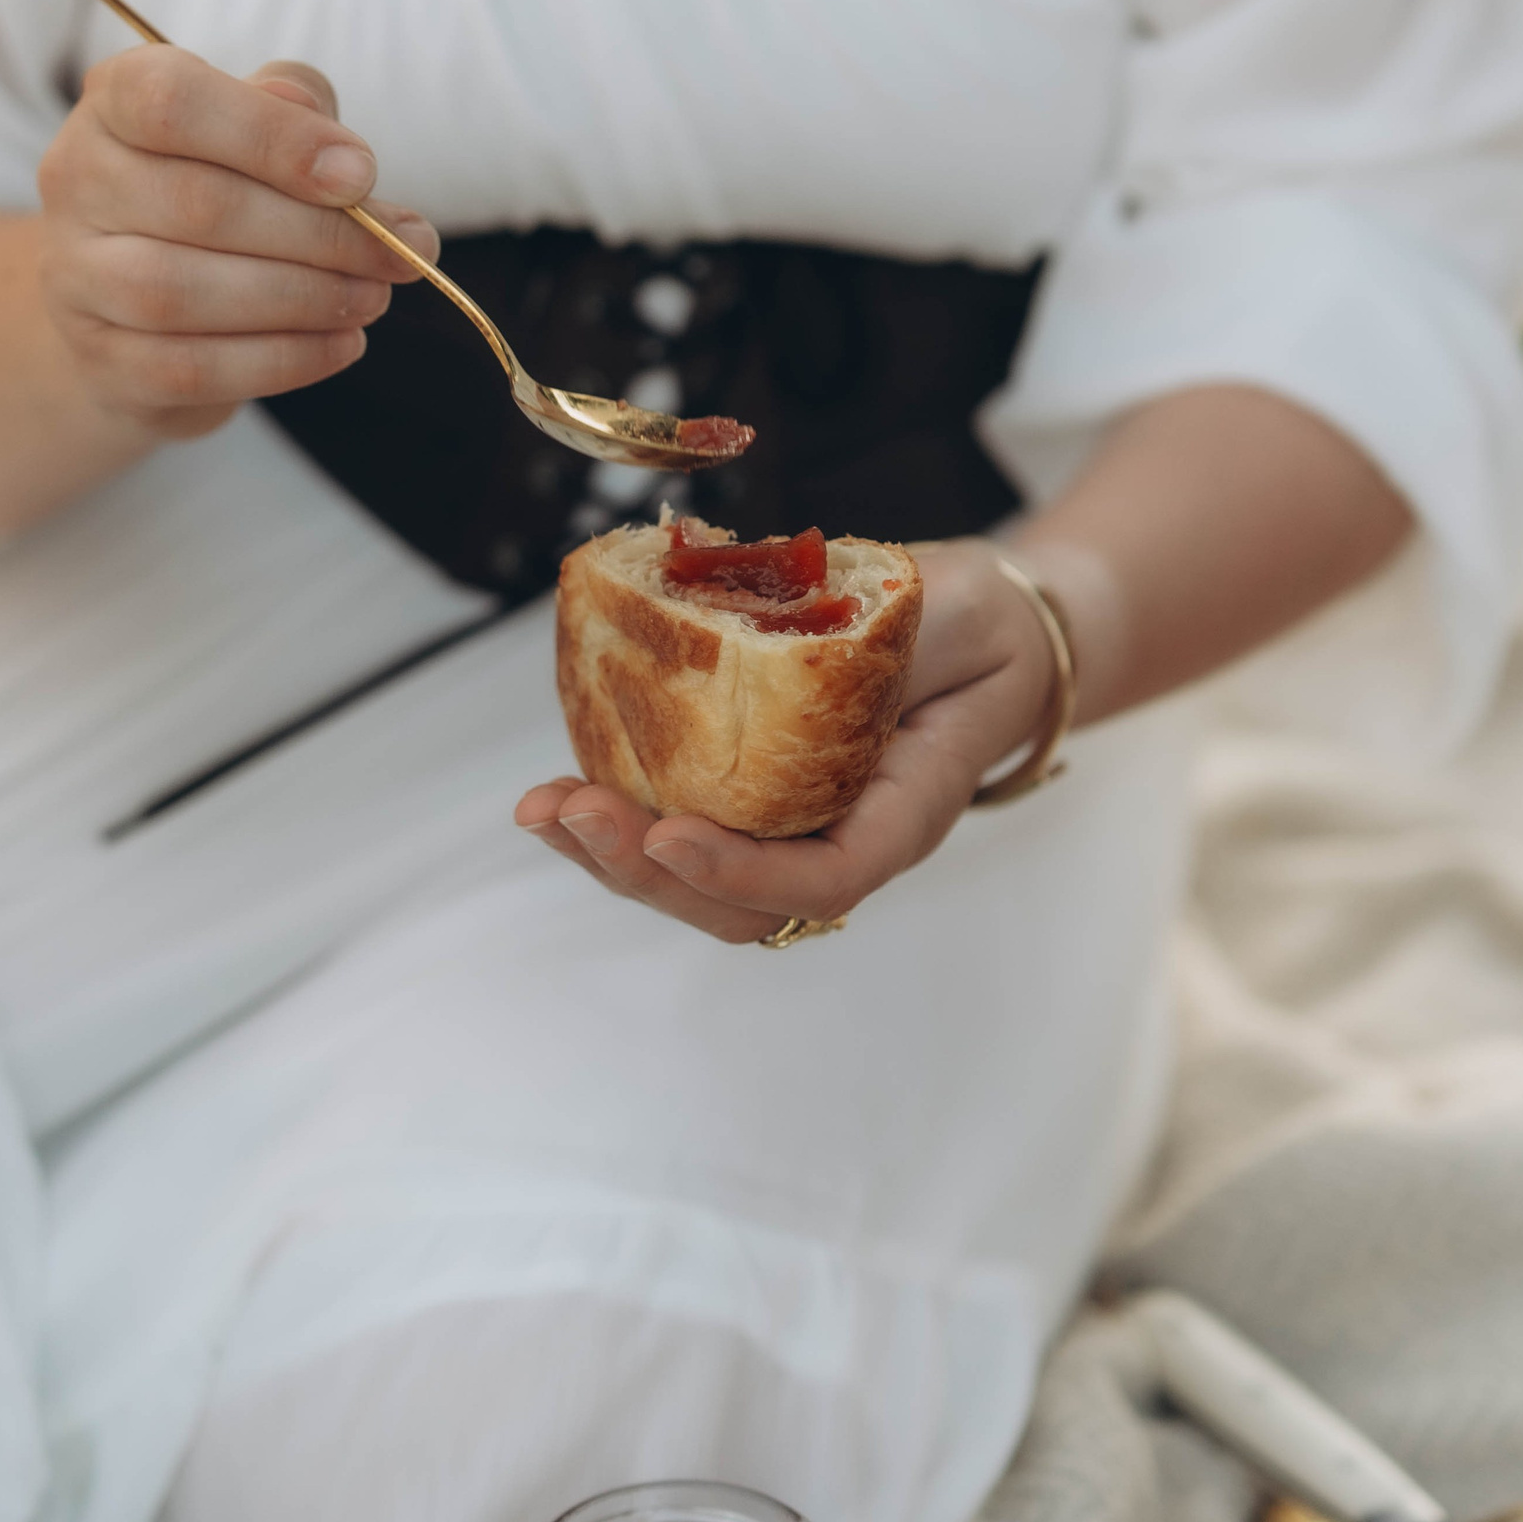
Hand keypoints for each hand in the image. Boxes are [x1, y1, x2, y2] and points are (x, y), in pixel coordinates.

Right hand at [36, 47, 439, 439]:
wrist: (133, 308)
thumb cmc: (212, 195)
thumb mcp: (252, 131)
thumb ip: (295, 113)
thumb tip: (345, 160)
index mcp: (112, 100)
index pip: (172, 100)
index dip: (273, 138)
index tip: (362, 174)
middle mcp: (76, 181)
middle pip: (198, 206)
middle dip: (318, 235)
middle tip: (397, 255)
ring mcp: (77, 277)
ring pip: (185, 293)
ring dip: (301, 299)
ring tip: (372, 299)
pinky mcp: (103, 361)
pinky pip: (194, 368)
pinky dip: (282, 361)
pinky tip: (341, 345)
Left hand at [515, 537, 1064, 943]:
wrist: (980, 633)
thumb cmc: (976, 627)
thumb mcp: (961, 615)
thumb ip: (897, 638)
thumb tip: (816, 634)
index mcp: (904, 814)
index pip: (824, 879)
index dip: (742, 871)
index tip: (669, 834)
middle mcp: (840, 842)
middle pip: (738, 905)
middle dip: (644, 869)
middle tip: (570, 812)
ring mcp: (789, 832)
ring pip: (695, 885)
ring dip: (611, 855)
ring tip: (542, 809)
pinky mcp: (745, 802)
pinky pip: (677, 832)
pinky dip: (616, 816)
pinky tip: (561, 789)